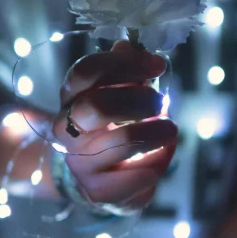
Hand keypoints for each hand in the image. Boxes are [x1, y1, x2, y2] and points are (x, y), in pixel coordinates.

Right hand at [52, 41, 177, 208]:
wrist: (92, 177)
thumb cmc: (109, 127)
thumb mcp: (115, 93)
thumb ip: (124, 69)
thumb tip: (131, 46)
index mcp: (70, 98)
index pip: (87, 72)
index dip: (126, 64)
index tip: (158, 65)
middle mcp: (66, 130)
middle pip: (97, 105)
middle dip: (139, 101)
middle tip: (160, 103)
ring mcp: (80, 163)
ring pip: (124, 142)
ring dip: (158, 132)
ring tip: (170, 130)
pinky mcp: (100, 191)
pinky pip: (139, 174)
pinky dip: (159, 161)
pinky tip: (161, 155)